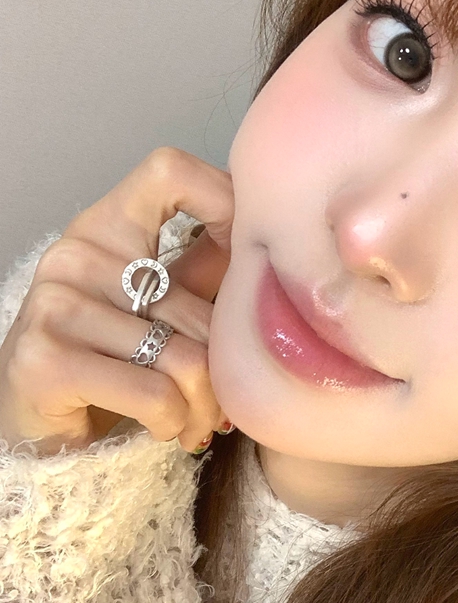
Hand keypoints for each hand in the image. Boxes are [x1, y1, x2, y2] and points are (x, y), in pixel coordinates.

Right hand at [0, 147, 234, 455]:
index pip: (170, 171)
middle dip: (226, 369)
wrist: (38, 431)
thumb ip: (204, 269)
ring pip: (186, 358)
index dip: (224, 202)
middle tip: (225, 403)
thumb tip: (273, 245)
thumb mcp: (159, 306)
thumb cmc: (111, 362)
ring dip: (204, 407)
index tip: (247, 259)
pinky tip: (165, 429)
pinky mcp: (45, 359)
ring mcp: (55, 303)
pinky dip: (173, 422)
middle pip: (199, 304)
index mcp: (107, 226)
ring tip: (197, 422)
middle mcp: (76, 254)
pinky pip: (155, 393)